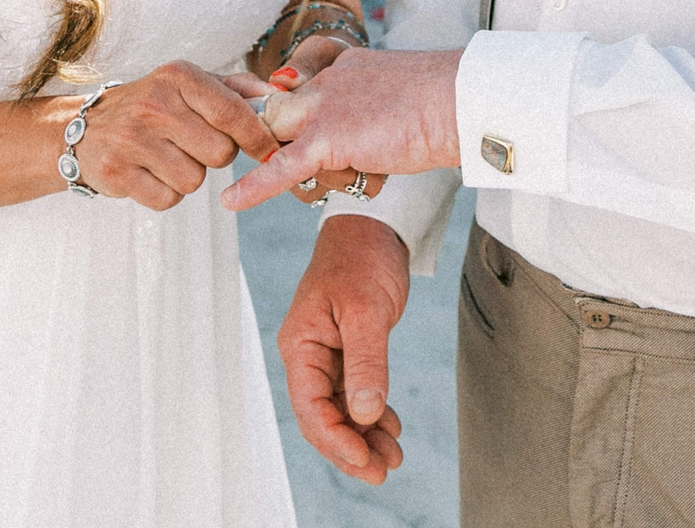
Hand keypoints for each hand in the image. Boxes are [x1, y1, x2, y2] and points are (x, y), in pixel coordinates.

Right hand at [62, 61, 279, 210]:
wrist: (88, 127)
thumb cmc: (155, 104)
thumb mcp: (190, 84)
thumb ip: (238, 89)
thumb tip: (282, 98)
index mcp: (178, 76)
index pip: (232, 111)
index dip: (258, 136)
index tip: (270, 150)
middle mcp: (154, 103)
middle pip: (220, 153)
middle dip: (215, 156)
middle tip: (194, 144)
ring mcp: (132, 138)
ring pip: (195, 180)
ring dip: (189, 175)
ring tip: (168, 156)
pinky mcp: (117, 172)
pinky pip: (168, 199)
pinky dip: (166, 193)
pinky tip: (152, 173)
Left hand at [222, 46, 463, 210]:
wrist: (458, 100)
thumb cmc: (448, 102)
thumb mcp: (406, 97)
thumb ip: (379, 110)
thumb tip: (378, 140)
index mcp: (347, 66)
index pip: (301, 86)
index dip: (288, 104)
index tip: (269, 105)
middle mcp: (327, 82)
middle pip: (281, 112)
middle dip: (274, 136)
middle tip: (280, 150)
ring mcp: (325, 108)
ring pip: (281, 138)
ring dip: (292, 164)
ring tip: (335, 169)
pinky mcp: (329, 139)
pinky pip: (282, 166)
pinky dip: (255, 186)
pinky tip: (231, 202)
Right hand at [278, 216, 410, 482]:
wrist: (373, 225)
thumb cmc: (362, 256)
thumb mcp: (366, 309)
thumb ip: (366, 361)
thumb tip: (363, 413)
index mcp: (301, 344)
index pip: (310, 407)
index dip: (336, 440)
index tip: (365, 459)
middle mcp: (308, 354)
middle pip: (323, 416)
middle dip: (351, 448)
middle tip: (384, 469)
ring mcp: (327, 354)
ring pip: (341, 409)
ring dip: (364, 435)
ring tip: (394, 456)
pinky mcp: (347, 350)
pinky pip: (354, 393)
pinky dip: (372, 414)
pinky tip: (391, 426)